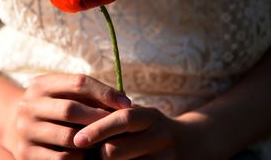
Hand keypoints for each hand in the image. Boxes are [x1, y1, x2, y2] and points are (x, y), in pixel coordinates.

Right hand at [3, 73, 130, 159]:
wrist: (15, 126)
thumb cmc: (54, 107)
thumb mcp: (64, 93)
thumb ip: (88, 94)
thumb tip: (123, 102)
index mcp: (41, 84)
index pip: (78, 82)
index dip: (105, 92)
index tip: (126, 103)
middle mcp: (29, 106)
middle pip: (70, 110)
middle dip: (98, 117)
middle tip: (117, 123)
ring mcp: (25, 131)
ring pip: (68, 137)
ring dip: (91, 140)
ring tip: (106, 139)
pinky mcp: (26, 154)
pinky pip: (61, 159)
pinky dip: (80, 157)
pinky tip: (88, 153)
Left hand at [73, 107, 189, 159]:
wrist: (192, 143)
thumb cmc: (152, 127)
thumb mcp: (141, 115)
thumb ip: (116, 115)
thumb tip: (80, 121)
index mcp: (151, 117)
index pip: (123, 120)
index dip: (99, 129)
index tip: (78, 139)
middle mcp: (160, 138)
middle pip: (115, 150)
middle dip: (96, 154)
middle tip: (88, 152)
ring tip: (101, 158)